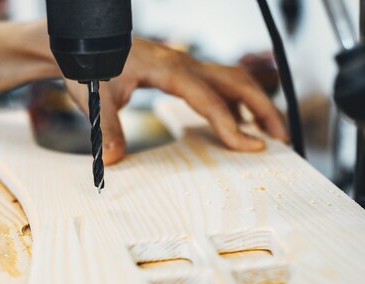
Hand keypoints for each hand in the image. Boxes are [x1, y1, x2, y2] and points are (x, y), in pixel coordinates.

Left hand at [64, 38, 288, 164]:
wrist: (83, 42)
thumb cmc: (90, 64)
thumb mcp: (96, 98)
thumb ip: (107, 130)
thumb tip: (114, 160)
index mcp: (169, 69)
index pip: (211, 100)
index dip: (232, 126)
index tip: (252, 147)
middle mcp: (184, 63)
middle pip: (237, 81)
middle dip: (263, 108)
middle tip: (280, 138)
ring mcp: (186, 65)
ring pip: (232, 79)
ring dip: (255, 103)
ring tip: (269, 131)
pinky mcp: (183, 70)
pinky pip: (218, 83)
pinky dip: (235, 101)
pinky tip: (237, 121)